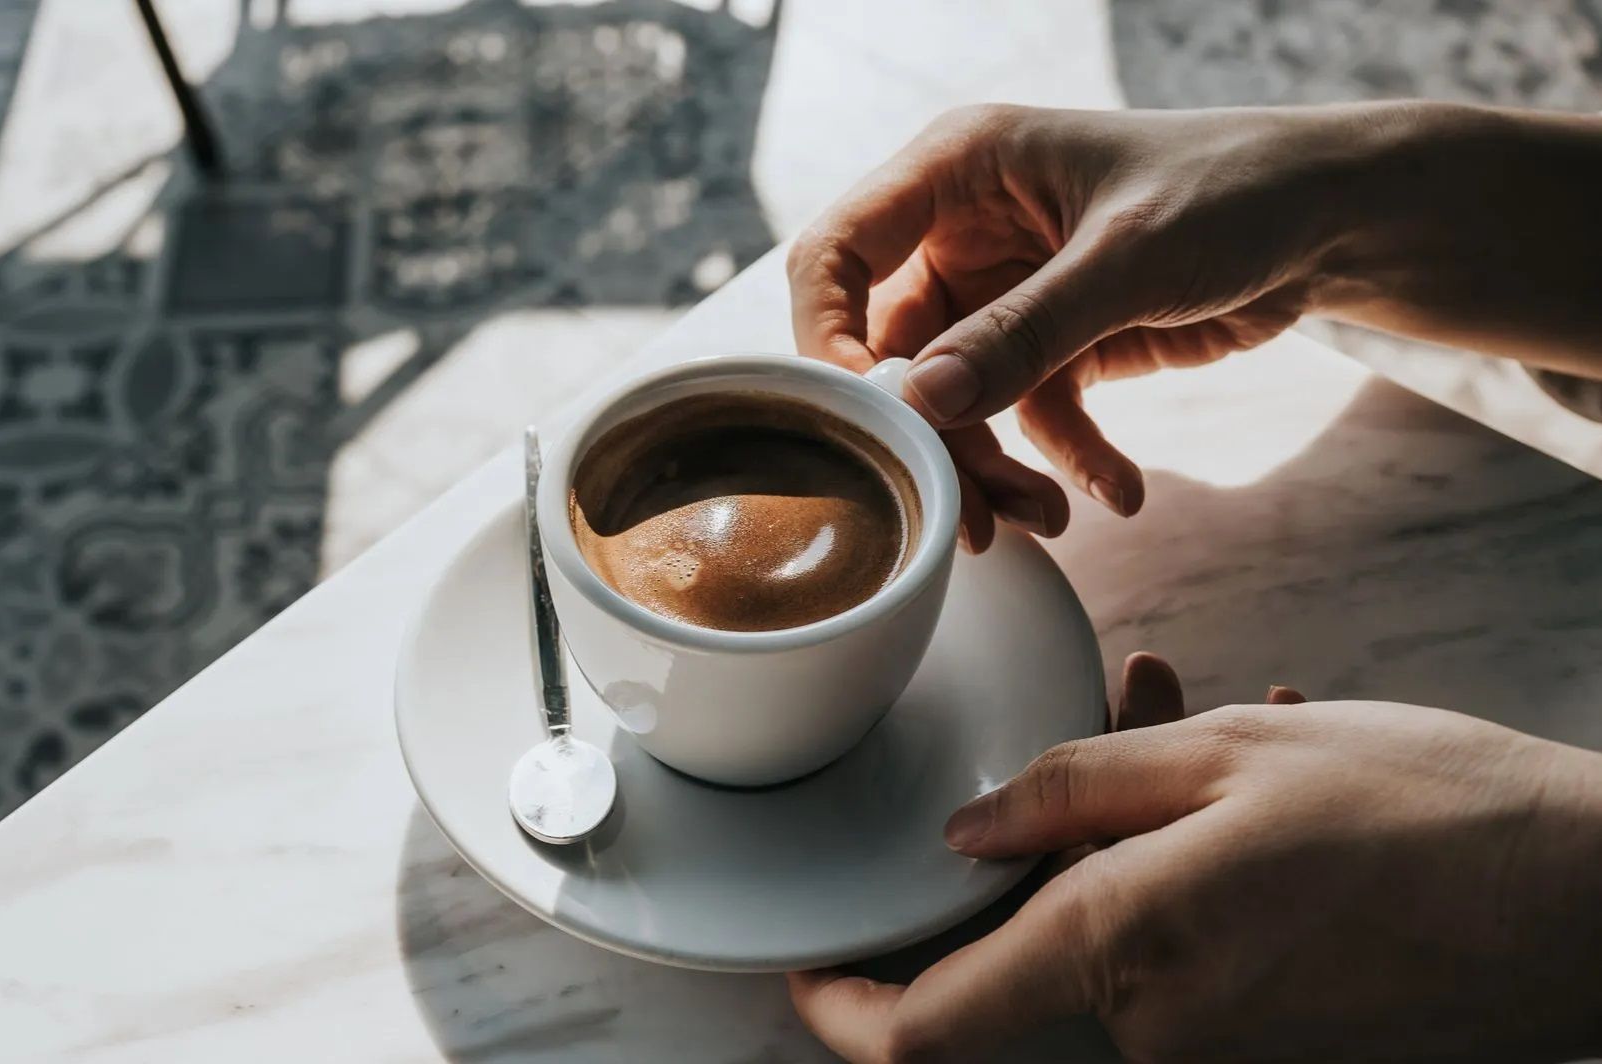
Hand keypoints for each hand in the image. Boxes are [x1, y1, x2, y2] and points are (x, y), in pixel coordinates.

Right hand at [786, 102, 1450, 546]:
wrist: (1331, 218)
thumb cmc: (1234, 191)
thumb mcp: (1128, 258)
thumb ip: (1023, 332)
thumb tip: (922, 407)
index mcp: (956, 172)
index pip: (836, 255)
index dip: (829, 340)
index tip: (869, 420)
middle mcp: (962, 232)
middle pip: (895, 351)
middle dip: (932, 436)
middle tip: (967, 513)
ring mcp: (1002, 294)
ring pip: (955, 400)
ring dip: (995, 466)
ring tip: (1048, 518)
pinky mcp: (1051, 344)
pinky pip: (1027, 418)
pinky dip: (1063, 461)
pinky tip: (1118, 493)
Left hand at [788, 659, 1601, 1061]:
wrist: (1593, 902)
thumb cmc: (1424, 814)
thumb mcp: (1225, 757)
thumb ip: (1070, 790)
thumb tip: (964, 835)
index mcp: (1120, 953)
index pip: (926, 1034)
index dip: (845, 1010)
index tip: (810, 969)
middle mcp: (1157, 1025)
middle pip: (1033, 942)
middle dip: (1049, 835)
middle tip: (1126, 710)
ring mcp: (1217, 1043)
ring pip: (1115, 924)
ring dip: (1136, 824)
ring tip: (1208, 713)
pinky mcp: (1270, 1037)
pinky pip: (1185, 945)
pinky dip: (1190, 863)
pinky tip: (1260, 765)